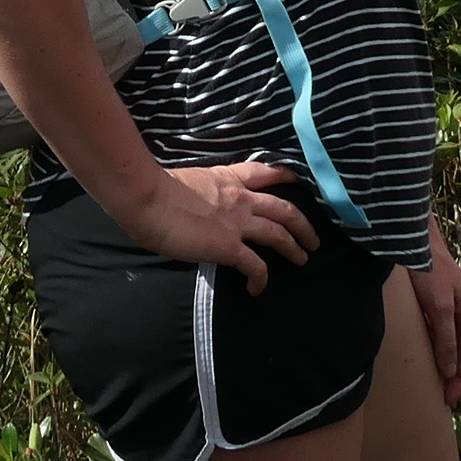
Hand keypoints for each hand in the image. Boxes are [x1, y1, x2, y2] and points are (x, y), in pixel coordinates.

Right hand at [121, 162, 316, 290]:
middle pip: (284, 208)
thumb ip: (204, 192)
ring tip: (303, 259)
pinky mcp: (230, 247)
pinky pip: (256, 266)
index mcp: (227, 178)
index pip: (264, 172)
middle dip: (302, 223)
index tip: (297, 181)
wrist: (148, 198)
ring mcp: (238, 223)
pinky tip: (258, 289)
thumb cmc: (155, 189)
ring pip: (280, 234)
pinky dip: (262, 279)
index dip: (285, 177)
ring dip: (295, 247)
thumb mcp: (189, 182)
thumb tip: (200, 206)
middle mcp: (240, 198)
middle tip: (313, 238)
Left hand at [415, 227, 460, 405]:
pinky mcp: (431, 301)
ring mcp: (447, 306)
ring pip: (450, 342)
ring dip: (444, 363)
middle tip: (440, 396)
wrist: (412, 237)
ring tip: (432, 382)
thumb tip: (452, 371)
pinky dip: (433, 348)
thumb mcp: (439, 307)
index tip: (449, 398)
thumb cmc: (429, 269)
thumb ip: (446, 338)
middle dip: (456, 376)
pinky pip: (436, 332)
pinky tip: (420, 355)